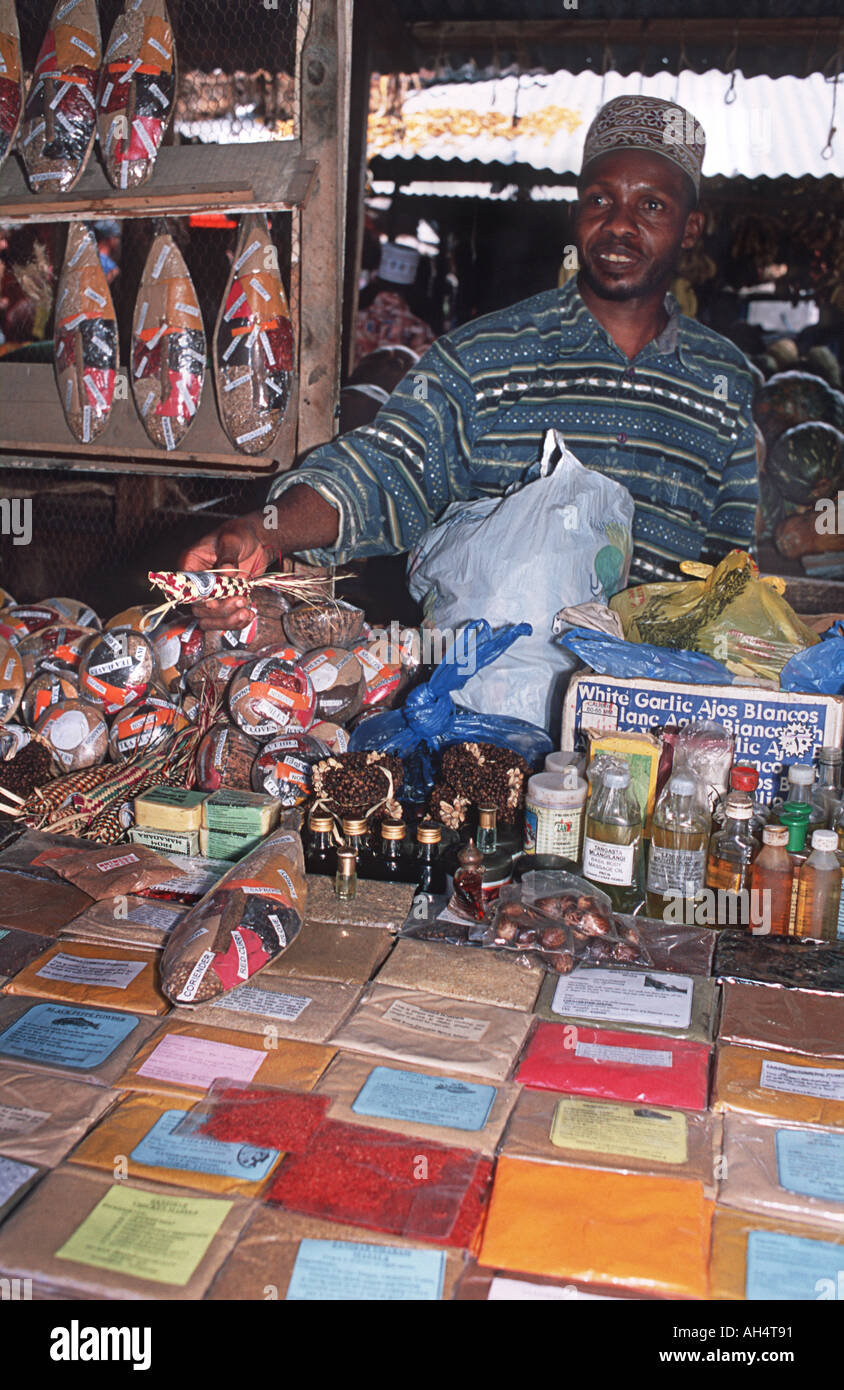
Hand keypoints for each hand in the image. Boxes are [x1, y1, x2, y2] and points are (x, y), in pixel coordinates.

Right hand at [178, 511, 274, 630]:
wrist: (256, 540)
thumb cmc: (239, 534)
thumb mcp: (232, 540)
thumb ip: (228, 556)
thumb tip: (228, 571)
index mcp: (191, 564)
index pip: (186, 588)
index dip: (199, 598)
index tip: (215, 601)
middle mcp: (198, 582)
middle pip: (198, 608)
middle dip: (219, 610)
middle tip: (240, 601)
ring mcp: (212, 594)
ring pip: (209, 618)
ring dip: (227, 620)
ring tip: (246, 612)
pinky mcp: (225, 601)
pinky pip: (224, 619)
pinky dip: (236, 622)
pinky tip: (249, 615)